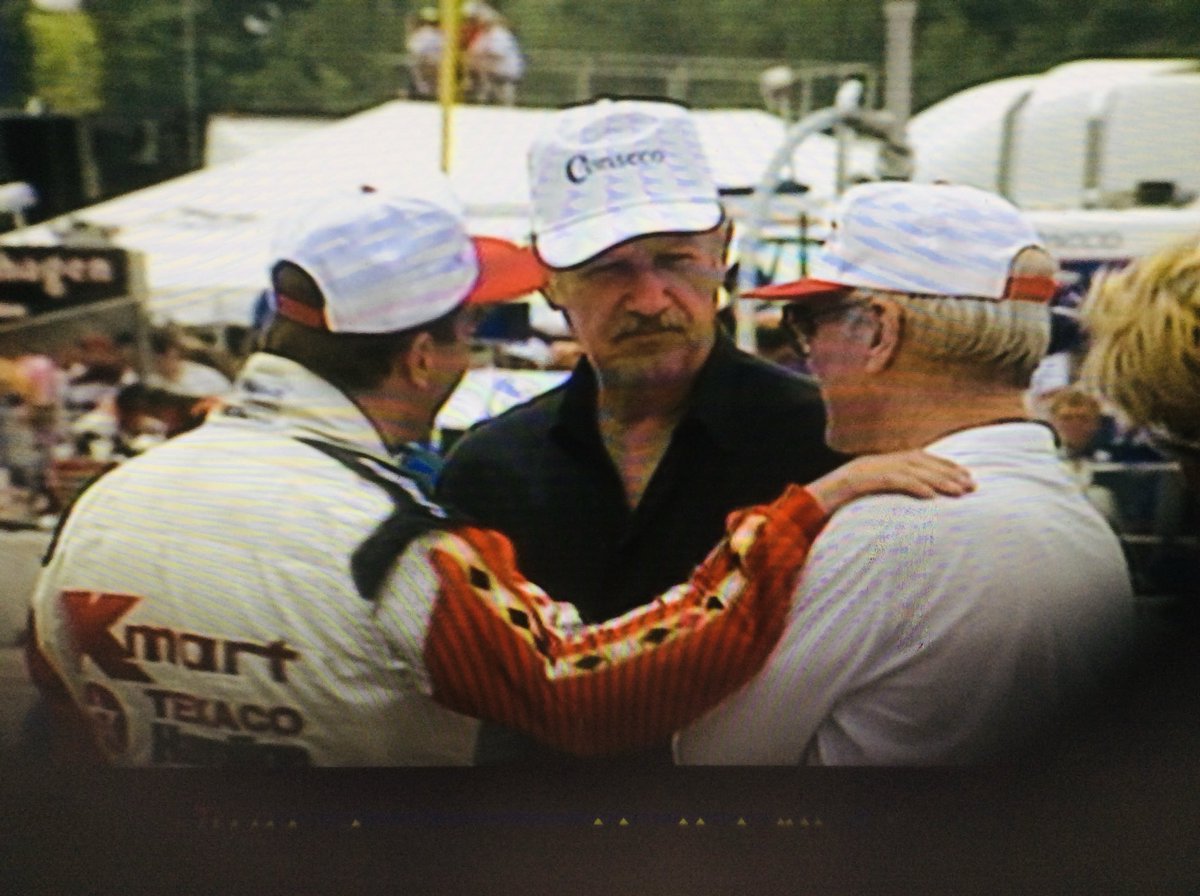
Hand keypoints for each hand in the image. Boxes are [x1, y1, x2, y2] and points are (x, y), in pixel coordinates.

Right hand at [806, 450, 974, 514]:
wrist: (800, 510)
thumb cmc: (833, 510)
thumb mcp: (866, 501)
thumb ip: (887, 497)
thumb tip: (914, 505)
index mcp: (876, 463)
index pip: (917, 458)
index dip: (943, 465)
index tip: (966, 477)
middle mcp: (873, 461)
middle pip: (918, 460)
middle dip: (948, 472)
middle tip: (971, 486)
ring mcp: (863, 468)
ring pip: (909, 469)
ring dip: (937, 480)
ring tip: (958, 492)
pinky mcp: (855, 480)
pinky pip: (890, 481)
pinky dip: (913, 487)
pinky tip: (931, 498)